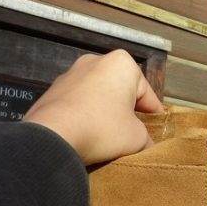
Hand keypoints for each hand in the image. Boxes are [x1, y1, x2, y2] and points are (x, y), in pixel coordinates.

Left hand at [24, 50, 163, 164]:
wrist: (51, 137)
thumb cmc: (102, 128)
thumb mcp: (137, 138)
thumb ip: (147, 138)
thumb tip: (145, 145)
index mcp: (122, 64)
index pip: (147, 95)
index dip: (153, 117)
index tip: (155, 134)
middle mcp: (95, 60)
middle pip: (121, 92)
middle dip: (126, 112)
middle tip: (131, 136)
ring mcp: (70, 74)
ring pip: (98, 97)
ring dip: (104, 114)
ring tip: (107, 138)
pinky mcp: (51, 90)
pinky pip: (77, 104)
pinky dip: (84, 116)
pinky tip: (85, 135)